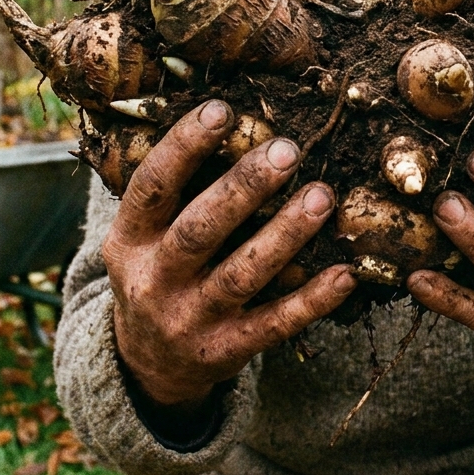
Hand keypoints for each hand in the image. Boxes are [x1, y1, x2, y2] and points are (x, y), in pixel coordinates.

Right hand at [103, 100, 357, 407]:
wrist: (148, 364)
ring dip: (285, 235)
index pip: (152, 187)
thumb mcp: (142, 236)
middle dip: (244, 188)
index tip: (222, 110)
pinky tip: (344, 273)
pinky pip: (274, 325)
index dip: (183, 147)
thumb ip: (176, 191)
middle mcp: (154, 281)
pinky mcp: (225, 352)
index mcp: (128, 241)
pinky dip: (312, 301)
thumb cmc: (159, 272)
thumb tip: (229, 114)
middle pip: (199, 230)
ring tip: (323, 196)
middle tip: (287, 150)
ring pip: (241, 275)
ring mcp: (190, 321)